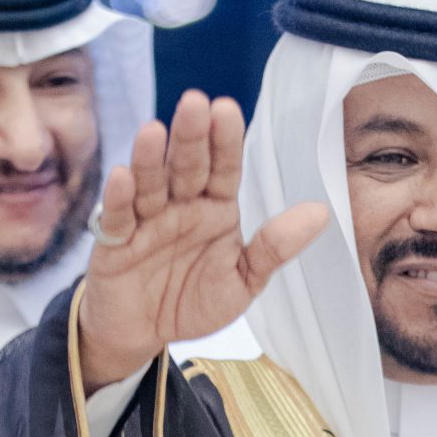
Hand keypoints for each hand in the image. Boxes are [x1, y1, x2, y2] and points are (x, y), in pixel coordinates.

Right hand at [76, 92, 328, 389]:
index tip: (227, 110)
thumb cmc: (193, 300)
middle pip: (187, 166)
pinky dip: (120, 199)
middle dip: (190, 136)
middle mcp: (181, 205)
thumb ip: (274, 248)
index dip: (224, 141)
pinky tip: (123, 177)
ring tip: (153, 132)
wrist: (146, 332)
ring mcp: (146, 220)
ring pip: (150, 183)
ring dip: (150, 159)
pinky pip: (118, 217)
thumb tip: (321, 213)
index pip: (223, 168)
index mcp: (215, 208)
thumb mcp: (243, 280)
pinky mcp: (115, 242)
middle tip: (195, 104)